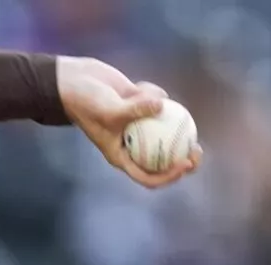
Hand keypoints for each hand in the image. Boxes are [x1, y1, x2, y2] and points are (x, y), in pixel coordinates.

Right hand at [56, 56, 201, 188]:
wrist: (73, 81)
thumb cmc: (85, 102)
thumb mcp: (109, 110)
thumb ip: (136, 109)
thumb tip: (163, 105)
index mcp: (122, 155)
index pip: (148, 176)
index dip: (169, 176)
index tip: (184, 163)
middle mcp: (132, 143)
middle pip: (163, 158)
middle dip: (184, 156)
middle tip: (197, 148)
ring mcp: (137, 124)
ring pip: (163, 127)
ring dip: (172, 121)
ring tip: (185, 115)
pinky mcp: (139, 104)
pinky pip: (156, 101)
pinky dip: (154, 93)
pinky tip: (142, 86)